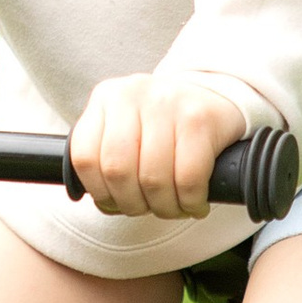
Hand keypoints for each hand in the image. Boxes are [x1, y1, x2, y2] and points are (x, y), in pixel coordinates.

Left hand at [69, 73, 245, 221]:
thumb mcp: (128, 129)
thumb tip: (103, 202)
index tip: (116, 204)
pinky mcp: (199, 118)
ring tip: (174, 207)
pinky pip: (188, 178)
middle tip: (149, 208)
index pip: (84, 157)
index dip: (100, 193)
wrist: (217, 101)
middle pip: (118, 171)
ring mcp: (166, 102)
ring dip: (165, 207)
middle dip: (133, 204)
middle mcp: (132, 94)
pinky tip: (195, 203)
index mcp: (107, 98)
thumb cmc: (166, 127)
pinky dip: (190, 202)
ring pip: (152, 179)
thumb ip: (106, 157)